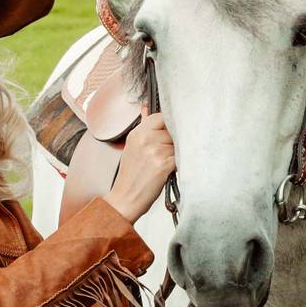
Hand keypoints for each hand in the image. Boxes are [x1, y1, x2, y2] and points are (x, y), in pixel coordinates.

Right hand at [104, 108, 175, 223]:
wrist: (125, 199)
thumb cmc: (131, 175)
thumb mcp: (132, 147)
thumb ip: (143, 127)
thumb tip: (146, 107)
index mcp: (136, 134)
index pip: (161, 117)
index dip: (168, 126)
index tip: (168, 135)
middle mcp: (144, 139)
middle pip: (172, 131)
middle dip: (173, 142)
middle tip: (165, 155)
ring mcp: (154, 151)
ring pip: (177, 145)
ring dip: (176, 155)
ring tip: (165, 165)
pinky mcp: (163, 165)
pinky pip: (180, 158)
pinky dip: (179, 165)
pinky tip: (169, 171)